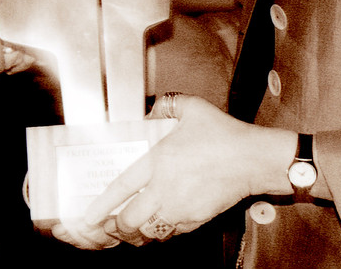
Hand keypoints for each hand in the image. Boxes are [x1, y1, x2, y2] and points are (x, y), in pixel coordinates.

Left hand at [53, 94, 294, 247]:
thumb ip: (166, 106)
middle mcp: (165, 189)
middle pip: (128, 221)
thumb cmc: (224, 134)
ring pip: (146, 233)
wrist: (255, 159)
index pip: (121, 188)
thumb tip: (150, 111)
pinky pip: (168, 234)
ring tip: (122, 230)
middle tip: (102, 225)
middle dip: (111, 228)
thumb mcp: (192, 108)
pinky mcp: (195, 220)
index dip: (100, 206)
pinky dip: (156, 234)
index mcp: (159, 161)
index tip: (85, 216)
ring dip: (132, 234)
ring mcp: (180, 208)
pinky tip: (152, 226)